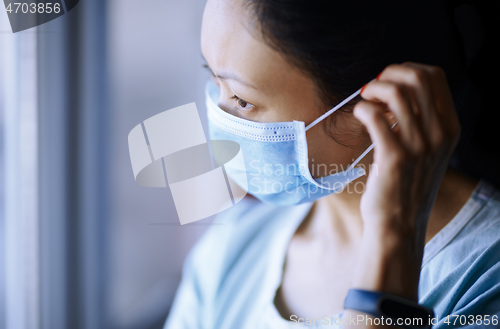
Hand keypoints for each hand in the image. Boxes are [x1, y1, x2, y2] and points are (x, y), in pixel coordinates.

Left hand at [350, 63, 460, 299]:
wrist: (399, 226)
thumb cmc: (406, 186)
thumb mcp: (427, 152)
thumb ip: (422, 122)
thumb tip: (395, 90)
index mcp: (450, 128)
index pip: (435, 76)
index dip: (407, 70)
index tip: (388, 80)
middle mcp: (439, 134)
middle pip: (417, 78)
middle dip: (389, 74)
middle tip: (371, 88)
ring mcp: (418, 146)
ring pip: (395, 93)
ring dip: (372, 89)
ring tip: (363, 101)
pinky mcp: (394, 157)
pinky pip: (374, 115)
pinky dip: (362, 108)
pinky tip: (358, 115)